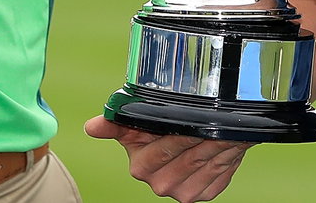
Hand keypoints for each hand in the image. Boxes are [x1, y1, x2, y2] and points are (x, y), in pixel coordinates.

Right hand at [84, 116, 249, 201]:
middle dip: (201, 138)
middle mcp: (160, 184)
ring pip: (205, 165)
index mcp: (141, 167)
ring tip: (220, 128)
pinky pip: (219, 176)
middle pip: (186, 159)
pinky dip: (225, 158)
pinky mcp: (203, 194)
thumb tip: (90, 127)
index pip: (160, 153)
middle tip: (211, 121)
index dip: (177, 137)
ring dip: (216, 145)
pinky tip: (224, 144)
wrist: (190, 137)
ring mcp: (182, 192)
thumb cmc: (160, 128)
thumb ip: (116, 123)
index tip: (190, 123)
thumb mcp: (138, 122)